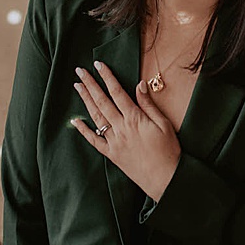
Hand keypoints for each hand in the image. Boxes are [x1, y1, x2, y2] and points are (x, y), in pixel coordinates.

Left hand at [69, 61, 181, 199]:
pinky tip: (76, 121)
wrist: (165, 179)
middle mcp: (121, 128)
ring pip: (96, 117)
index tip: (98, 65)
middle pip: (102, 102)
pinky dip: (84, 130)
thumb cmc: (168, 152)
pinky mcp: (112, 154)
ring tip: (77, 87)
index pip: (117, 92)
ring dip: (85, 101)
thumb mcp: (164, 124)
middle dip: (90, 85)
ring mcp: (114, 142)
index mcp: (134, 119)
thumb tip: (139, 85)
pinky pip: (94, 141)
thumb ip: (149, 105)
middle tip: (80, 72)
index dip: (107, 77)